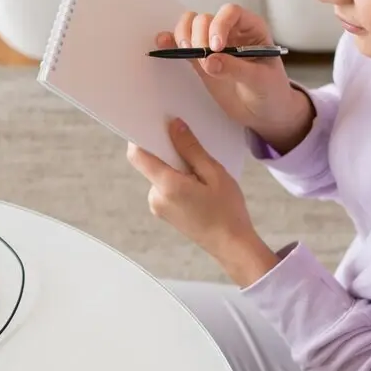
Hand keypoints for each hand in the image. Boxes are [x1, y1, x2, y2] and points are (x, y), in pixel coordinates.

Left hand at [126, 118, 278, 285]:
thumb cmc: (227, 211)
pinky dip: (177, 180)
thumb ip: (191, 149)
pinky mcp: (164, 212)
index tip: (157, 124)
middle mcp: (155, 197)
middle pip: (151, 163)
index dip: (142, 136)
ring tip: (202, 175)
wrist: (231, 246)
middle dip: (169, 153)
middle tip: (194, 152)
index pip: (138, 154)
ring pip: (159, 174)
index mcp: (167, 186)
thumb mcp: (214, 173)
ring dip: (176, 168)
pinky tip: (199, 187)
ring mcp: (158, 206)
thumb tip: (174, 126)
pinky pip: (165, 187)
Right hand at [160, 4, 313, 151]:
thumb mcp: (260, 81)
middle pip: (205, 18)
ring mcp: (213, 44)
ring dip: (184, 36)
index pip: (231, 12)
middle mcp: (231, 31)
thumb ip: (236, 69)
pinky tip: (162, 43)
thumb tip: (210, 61)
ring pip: (191, 26)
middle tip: (205, 60)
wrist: (265, 111)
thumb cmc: (271, 91)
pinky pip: (183, 45)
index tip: (216, 47)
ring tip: (187, 53)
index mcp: (251, 28)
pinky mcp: (201, 60)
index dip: (220, 25)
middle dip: (200, 36)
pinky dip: (171, 42)